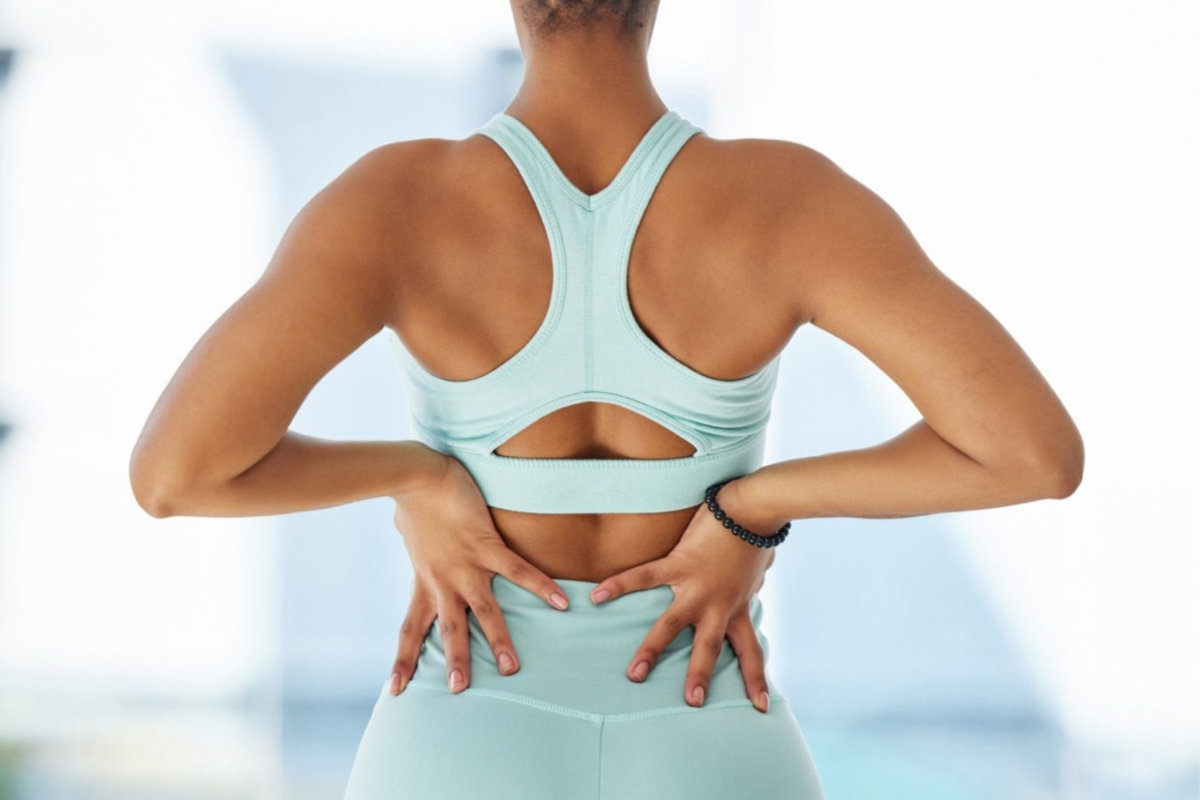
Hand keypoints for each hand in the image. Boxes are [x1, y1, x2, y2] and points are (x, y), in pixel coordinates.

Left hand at [387, 449, 571, 695]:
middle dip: (457, 662)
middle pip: (449, 630)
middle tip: (460, 691)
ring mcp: (466, 566)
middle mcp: (443, 581)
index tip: (395, 689)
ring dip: (498, 640)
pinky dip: (540, 586)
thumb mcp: (407, 531)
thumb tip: (407, 529)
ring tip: (512, 667)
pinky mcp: (486, 545)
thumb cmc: (412, 499)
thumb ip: (414, 542)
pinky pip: (517, 571)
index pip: (410, 630)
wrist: (418, 477)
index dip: (403, 660)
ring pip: (484, 611)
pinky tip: (561, 601)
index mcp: (424, 582)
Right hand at [588, 478, 782, 713]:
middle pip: (708, 648)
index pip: (751, 652)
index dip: (756, 680)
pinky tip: (597, 596)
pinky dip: (619, 585)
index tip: (761, 707)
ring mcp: (696, 587)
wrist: (750, 510)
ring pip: (672, 625)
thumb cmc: (756, 534)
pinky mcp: (679, 563)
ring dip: (653, 650)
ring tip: (634, 674)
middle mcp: (718, 605)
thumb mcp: (760, 565)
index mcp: (738, 608)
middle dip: (697, 677)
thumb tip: (762, 569)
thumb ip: (755, 575)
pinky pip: (644, 576)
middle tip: (691, 703)